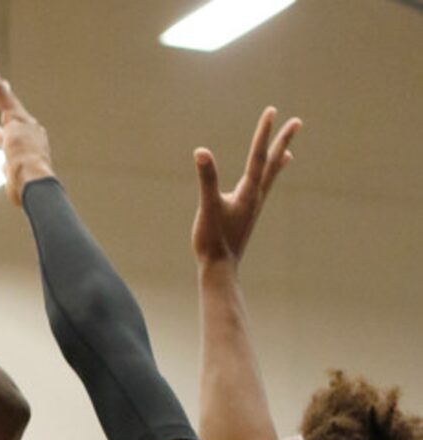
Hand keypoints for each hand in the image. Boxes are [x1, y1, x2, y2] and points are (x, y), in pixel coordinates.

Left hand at [0, 53, 54, 205]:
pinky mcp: (12, 116)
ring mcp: (22, 122)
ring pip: (2, 94)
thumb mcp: (14, 181)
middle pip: (11, 109)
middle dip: (1, 91)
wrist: (36, 182)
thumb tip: (1, 164)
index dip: (3, 131)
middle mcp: (30, 129)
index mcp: (30, 146)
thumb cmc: (28, 189)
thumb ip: (7, 170)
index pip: (14, 135)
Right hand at [192, 107, 300, 267]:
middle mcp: (256, 196)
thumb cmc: (213, 240)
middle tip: (297, 122)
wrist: (220, 270)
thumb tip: (201, 152)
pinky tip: (263, 184)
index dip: (264, 132)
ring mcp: (253, 206)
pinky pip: (261, 191)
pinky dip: (267, 181)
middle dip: (282, 140)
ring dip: (278, 160)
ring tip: (288, 151)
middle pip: (272, 163)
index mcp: (249, 192)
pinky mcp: (247, 215)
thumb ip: (206, 179)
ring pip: (270, 177)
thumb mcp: (208, 207)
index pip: (258, 156)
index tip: (272, 111)